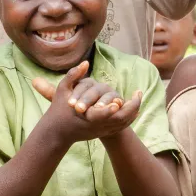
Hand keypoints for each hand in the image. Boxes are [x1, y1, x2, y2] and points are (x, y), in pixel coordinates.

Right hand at [28, 60, 142, 143]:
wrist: (57, 131)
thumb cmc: (59, 108)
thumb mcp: (62, 90)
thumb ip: (73, 76)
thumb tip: (85, 62)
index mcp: (85, 117)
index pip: (100, 115)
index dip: (110, 109)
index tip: (118, 100)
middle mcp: (95, 126)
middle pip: (118, 120)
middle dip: (131, 107)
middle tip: (138, 93)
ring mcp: (101, 130)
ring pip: (122, 124)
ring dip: (132, 111)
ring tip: (138, 97)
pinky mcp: (103, 132)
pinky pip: (121, 127)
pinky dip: (129, 117)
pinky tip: (134, 108)